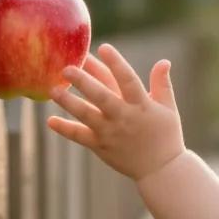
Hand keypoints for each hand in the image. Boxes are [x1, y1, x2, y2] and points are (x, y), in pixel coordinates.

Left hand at [47, 43, 185, 181]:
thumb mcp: (168, 108)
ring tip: (53, 89)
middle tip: (67, 68)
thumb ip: (162, 84)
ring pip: (87, 115)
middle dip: (84, 82)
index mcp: (142, 105)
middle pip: (102, 96)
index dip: (116, 63)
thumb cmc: (166, 135)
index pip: (128, 80)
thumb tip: (163, 61)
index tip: (103, 47)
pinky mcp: (101, 147)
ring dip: (69, 102)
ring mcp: (111, 133)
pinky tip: (50, 121)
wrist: (161, 170)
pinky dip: (65, 129)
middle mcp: (124, 118)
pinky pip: (80, 137)